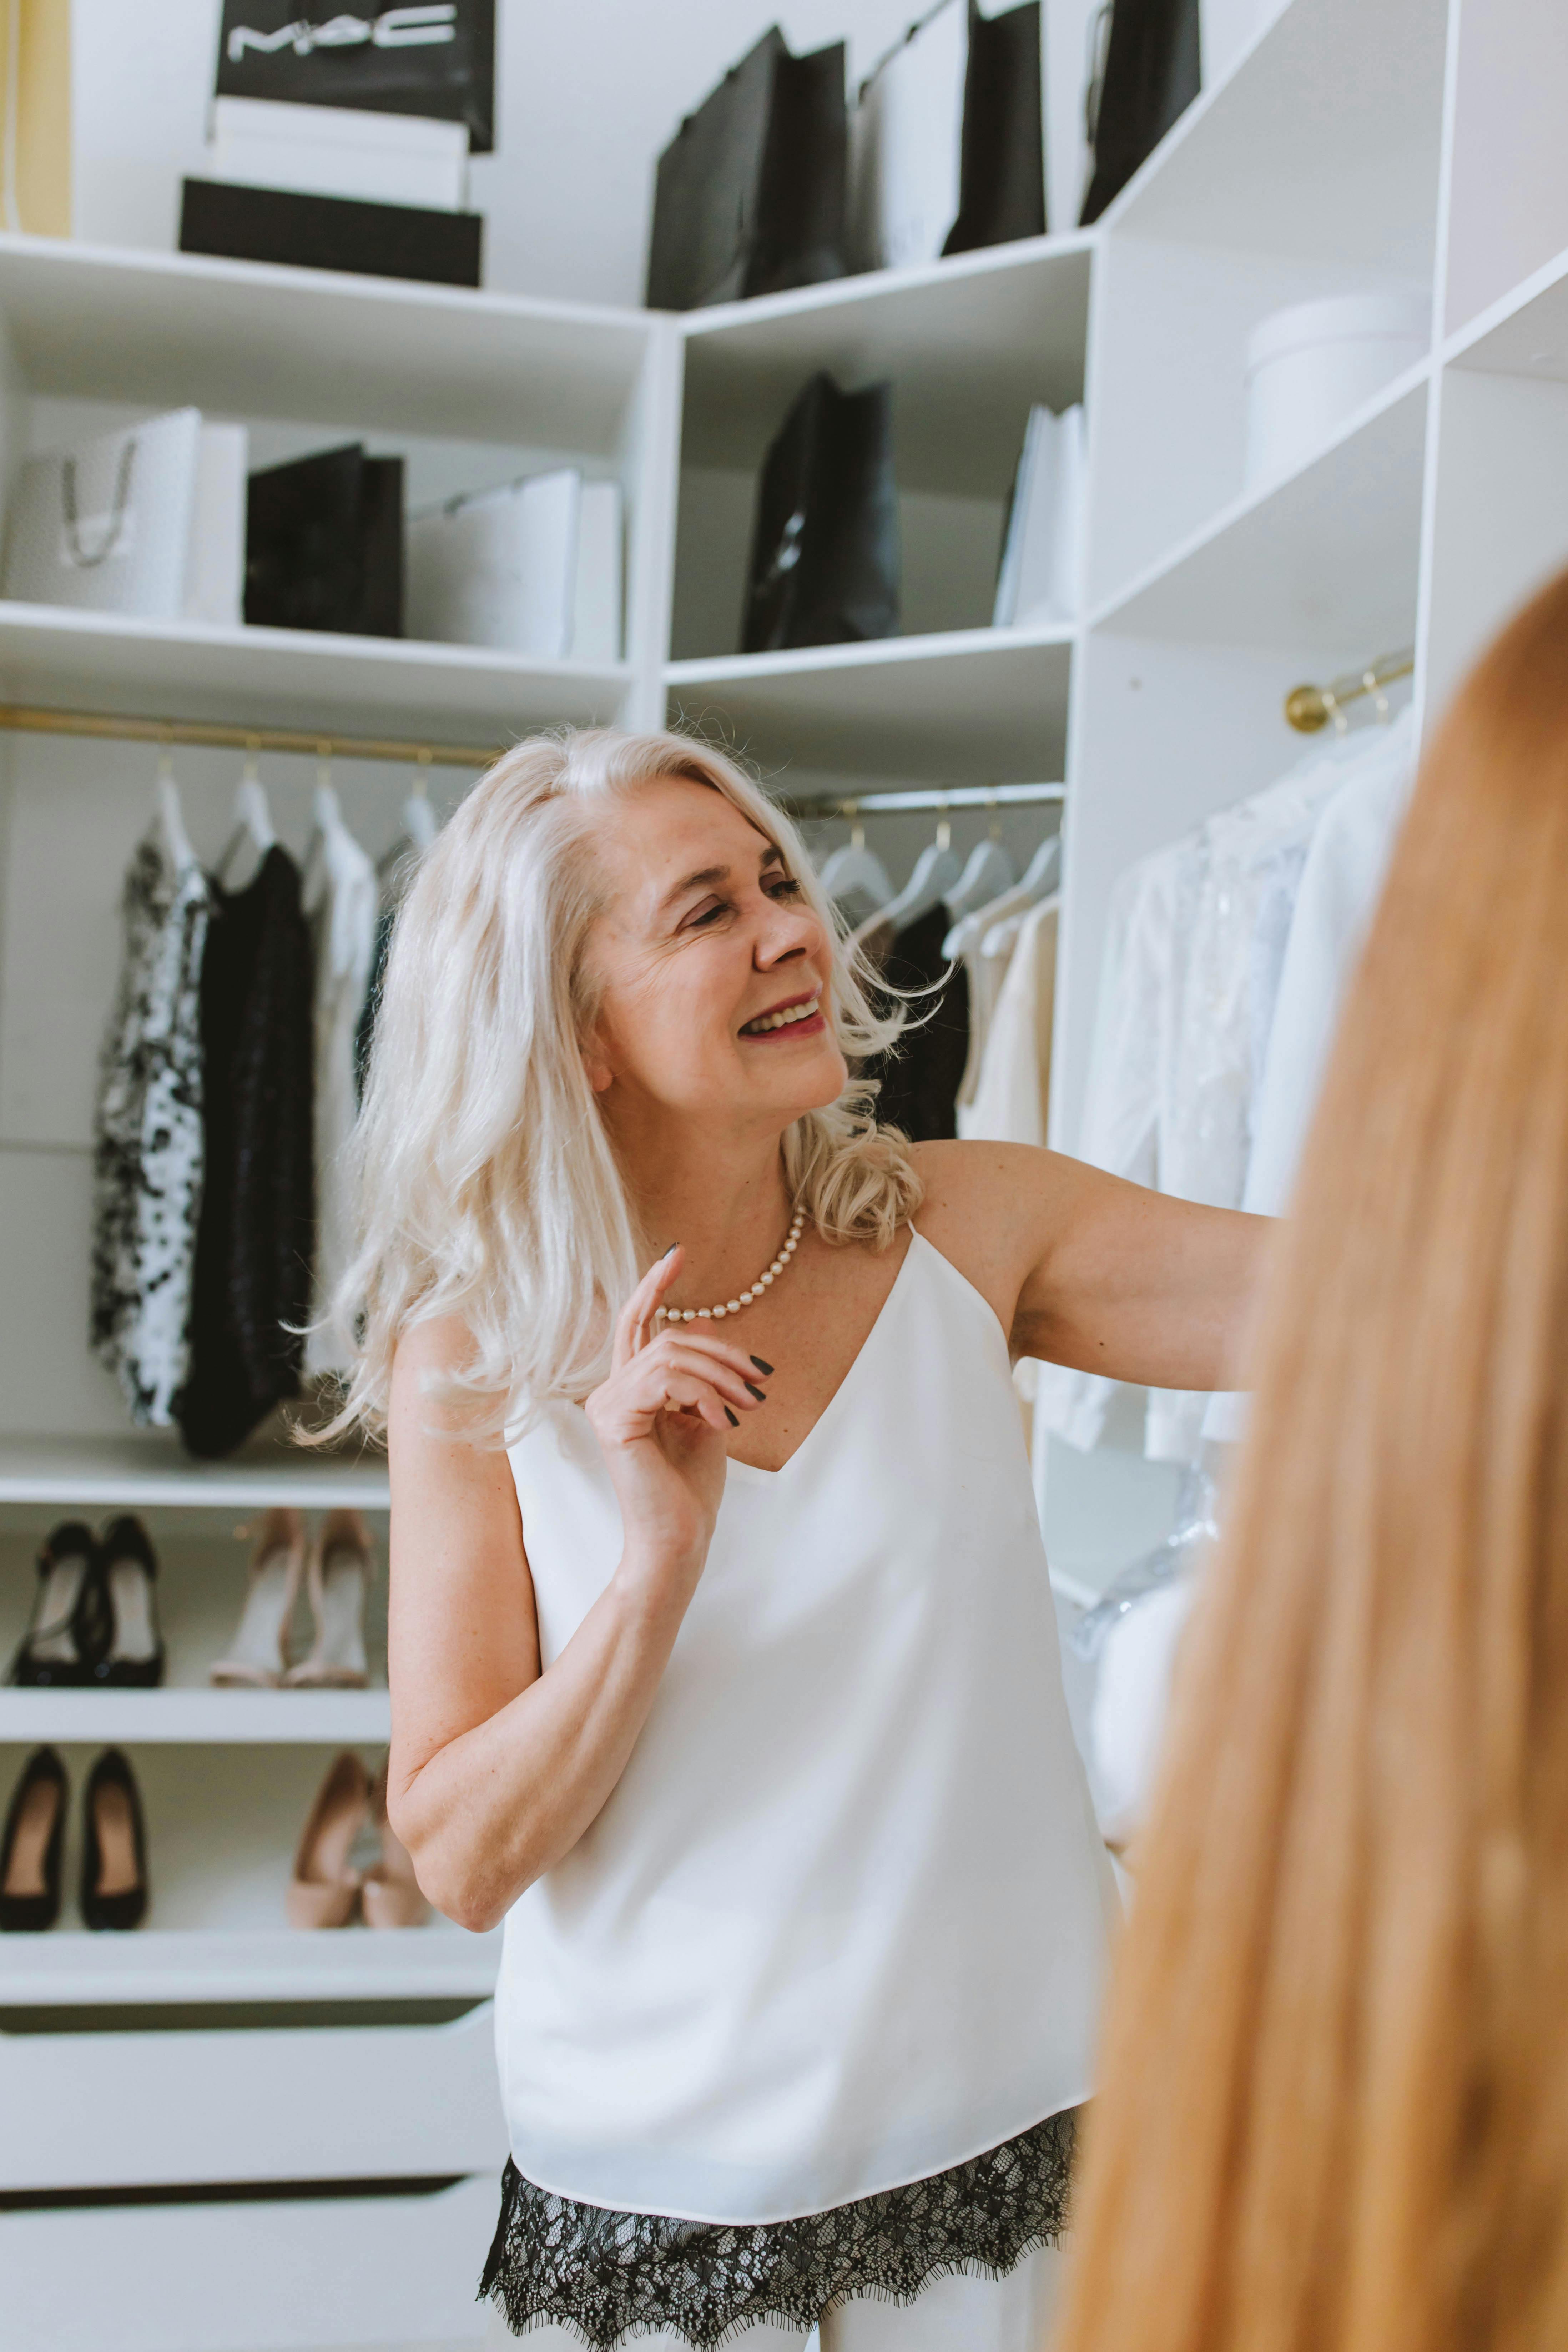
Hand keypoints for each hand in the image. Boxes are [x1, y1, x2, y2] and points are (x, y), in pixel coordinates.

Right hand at [584, 1247, 769, 1576]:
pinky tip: (724, 1421)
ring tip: (748, 1404)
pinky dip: (704, 1394)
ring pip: (670, 1356)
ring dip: (720, 1375)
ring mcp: (606, 1405)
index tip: (677, 1252)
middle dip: (720, 1352)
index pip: (636, 1323)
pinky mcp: (613, 1420)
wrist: (680, 1538)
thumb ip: (701, 1375)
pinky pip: (665, 1380)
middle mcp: (608, 1392)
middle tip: (759, 1380)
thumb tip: (702, 1324)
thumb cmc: (691, 1489)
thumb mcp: (706, 1417)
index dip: (653, 1284)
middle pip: (667, 1337)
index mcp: (629, 1390)